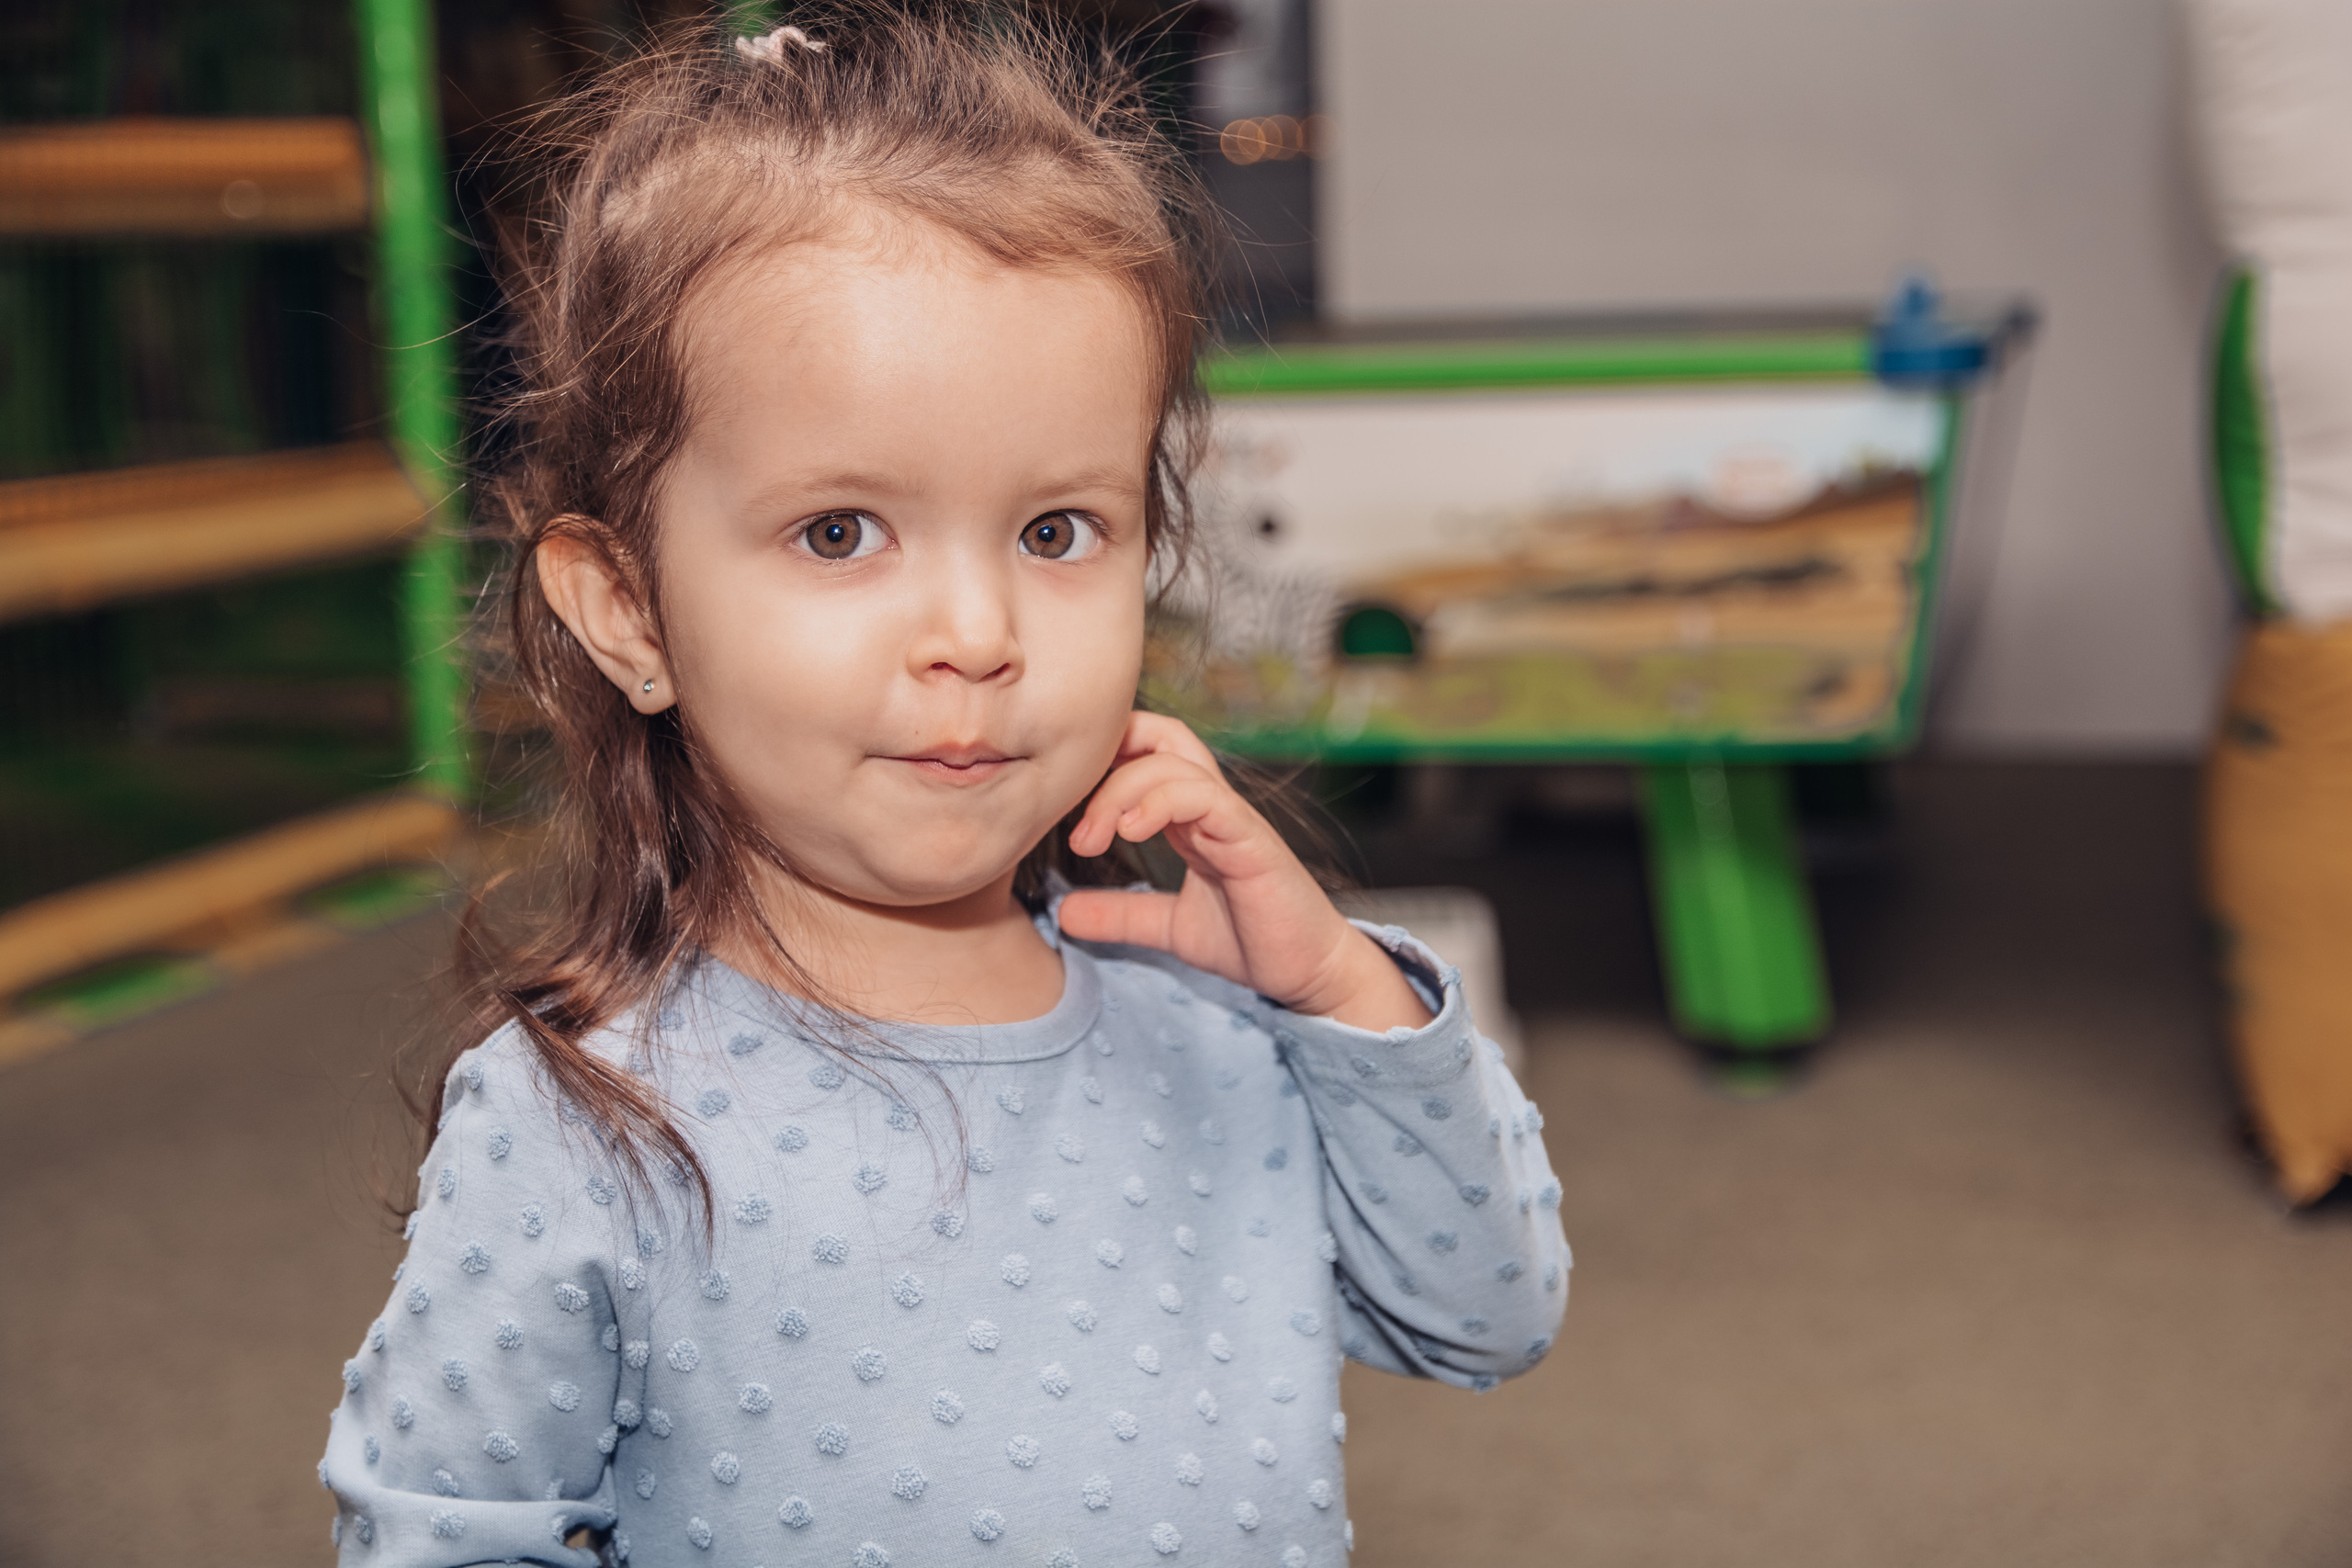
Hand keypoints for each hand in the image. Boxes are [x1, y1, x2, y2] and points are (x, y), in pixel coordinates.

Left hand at [1056, 713, 1432, 1031]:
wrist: (1309, 973)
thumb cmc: (1252, 940)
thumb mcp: (1168, 926)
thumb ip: (1120, 913)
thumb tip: (1063, 912)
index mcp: (1190, 816)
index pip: (1144, 751)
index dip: (1100, 757)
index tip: (1060, 804)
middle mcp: (1210, 806)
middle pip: (1157, 736)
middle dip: (1104, 762)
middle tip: (1071, 825)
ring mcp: (1232, 818)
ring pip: (1173, 763)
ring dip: (1120, 791)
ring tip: (1091, 839)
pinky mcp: (1251, 839)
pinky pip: (1206, 797)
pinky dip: (1160, 802)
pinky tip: (1131, 830)